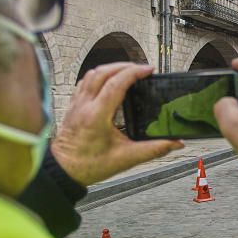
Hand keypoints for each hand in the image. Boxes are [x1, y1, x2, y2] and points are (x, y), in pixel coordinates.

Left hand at [52, 63, 183, 185]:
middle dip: (125, 66)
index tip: (148, 70)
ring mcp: (77, 104)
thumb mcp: (126, 159)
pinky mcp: (73, 106)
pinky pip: (85, 81)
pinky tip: (108, 81)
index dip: (135, 72)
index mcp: (97, 116)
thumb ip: (154, 149)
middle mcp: (84, 105)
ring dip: (112, 68)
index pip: (116, 83)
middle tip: (141, 69)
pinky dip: (99, 76)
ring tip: (127, 71)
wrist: (63, 171)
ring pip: (92, 73)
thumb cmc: (87, 165)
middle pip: (103, 72)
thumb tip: (174, 143)